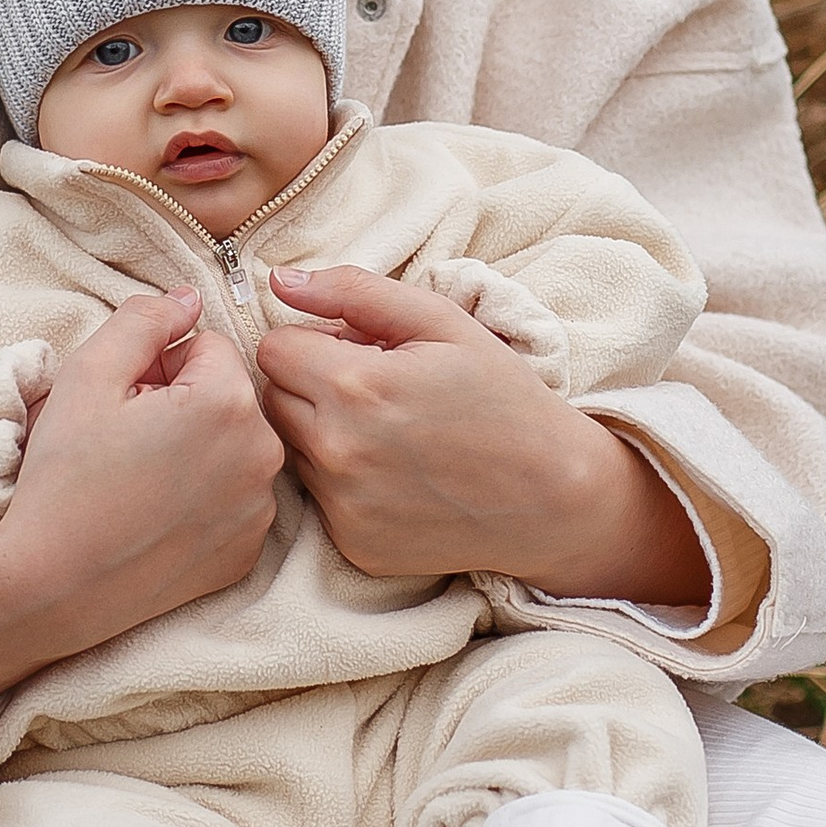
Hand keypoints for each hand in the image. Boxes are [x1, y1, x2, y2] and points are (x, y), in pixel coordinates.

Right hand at [0, 289, 282, 715]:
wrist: (52, 586)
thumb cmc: (65, 477)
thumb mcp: (87, 374)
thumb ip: (143, 320)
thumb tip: (188, 299)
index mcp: (230, 401)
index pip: (206, 347)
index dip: (158, 367)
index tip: (124, 403)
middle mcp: (264, 454)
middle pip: (227, 397)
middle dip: (183, 405)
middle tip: (127, 442)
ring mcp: (262, 510)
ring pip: (232, 448)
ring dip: (197, 451)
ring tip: (140, 481)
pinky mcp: (250, 552)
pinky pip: (235, 500)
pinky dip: (204, 500)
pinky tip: (156, 518)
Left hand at [254, 266, 710, 604]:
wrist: (554, 497)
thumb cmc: (503, 397)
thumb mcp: (443, 323)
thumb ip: (355, 291)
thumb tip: (278, 281)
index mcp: (356, 385)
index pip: (272, 348)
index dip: (310, 341)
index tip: (353, 349)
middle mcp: (338, 451)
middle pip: (271, 399)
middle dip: (308, 385)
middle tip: (371, 389)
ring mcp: (343, 505)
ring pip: (289, 449)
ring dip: (321, 433)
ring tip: (385, 432)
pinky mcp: (353, 544)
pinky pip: (317, 499)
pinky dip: (343, 483)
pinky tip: (395, 477)